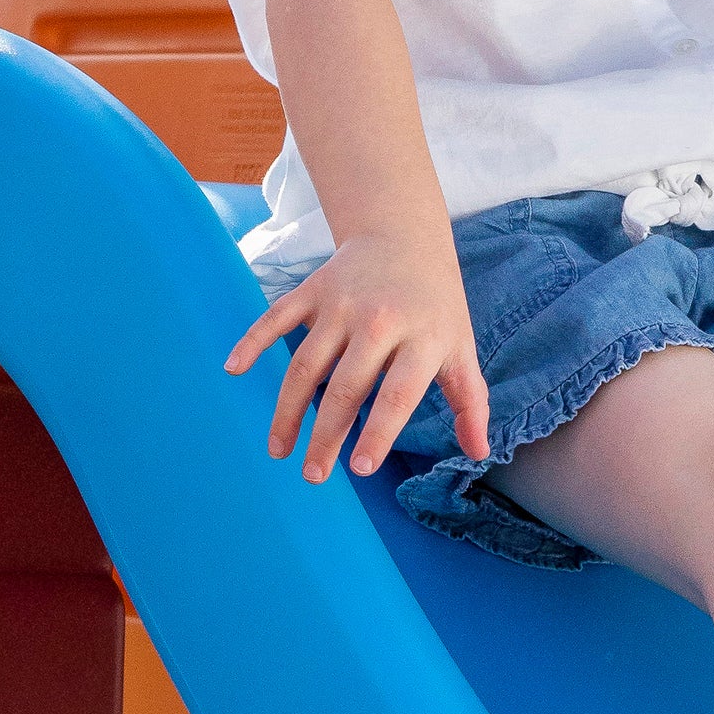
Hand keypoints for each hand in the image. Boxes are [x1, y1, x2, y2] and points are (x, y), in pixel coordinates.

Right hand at [223, 231, 489, 479]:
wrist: (405, 238)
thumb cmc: (436, 305)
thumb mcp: (461, 347)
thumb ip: (470, 402)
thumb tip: (479, 452)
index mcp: (423, 338)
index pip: (398, 394)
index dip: (378, 433)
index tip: (359, 469)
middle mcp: (380, 322)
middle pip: (347, 387)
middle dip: (326, 436)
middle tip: (312, 476)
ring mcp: (342, 304)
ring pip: (306, 364)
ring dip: (288, 410)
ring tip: (279, 449)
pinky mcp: (313, 290)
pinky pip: (276, 318)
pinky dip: (252, 341)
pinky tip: (234, 370)